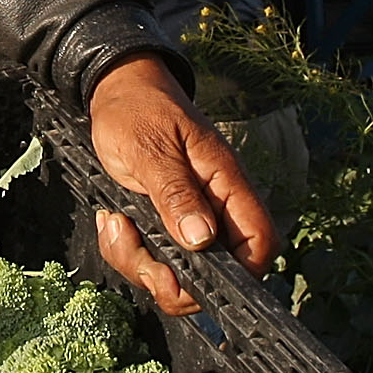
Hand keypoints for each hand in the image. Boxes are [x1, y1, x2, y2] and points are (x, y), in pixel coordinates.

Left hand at [85, 54, 275, 313]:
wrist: (114, 90)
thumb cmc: (137, 108)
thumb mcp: (150, 147)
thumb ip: (175, 192)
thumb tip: (202, 239)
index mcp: (225, 183)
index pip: (258, 240)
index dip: (240, 274)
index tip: (193, 282)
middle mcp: (214, 206)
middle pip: (218, 271)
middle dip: (176, 282)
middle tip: (142, 265)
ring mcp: (188, 216)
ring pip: (180, 271)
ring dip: (142, 265)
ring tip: (116, 226)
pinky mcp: (163, 222)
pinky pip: (152, 257)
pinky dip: (128, 252)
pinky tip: (113, 222)